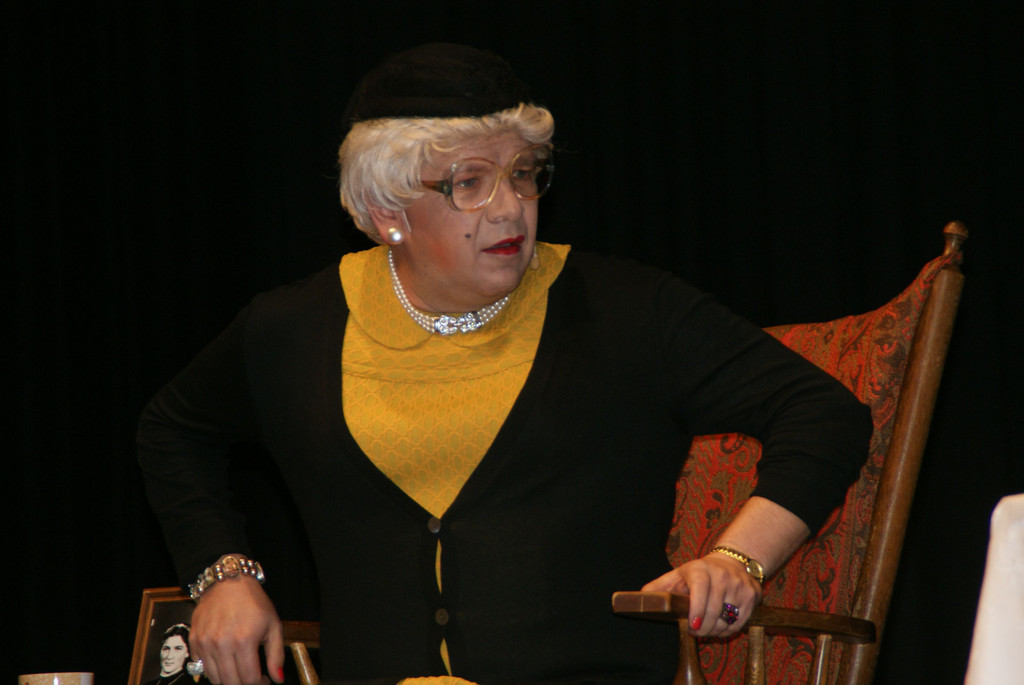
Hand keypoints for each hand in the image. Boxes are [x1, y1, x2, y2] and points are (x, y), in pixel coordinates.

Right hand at [189, 576, 283, 684]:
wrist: (229, 582)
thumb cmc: (254, 602)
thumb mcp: (273, 625)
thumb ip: (276, 655)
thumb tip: (278, 679)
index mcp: (244, 641)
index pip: (249, 679)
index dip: (259, 684)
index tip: (263, 679)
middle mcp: (222, 644)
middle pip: (231, 683)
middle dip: (244, 683)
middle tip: (251, 675)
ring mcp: (205, 643)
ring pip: (215, 678)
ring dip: (228, 679)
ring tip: (239, 668)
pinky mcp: (194, 641)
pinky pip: (201, 666)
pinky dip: (213, 669)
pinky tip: (225, 659)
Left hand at [641, 553, 761, 637]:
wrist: (732, 562)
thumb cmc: (698, 573)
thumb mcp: (677, 575)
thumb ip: (658, 587)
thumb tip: (639, 597)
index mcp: (700, 569)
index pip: (700, 588)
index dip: (696, 608)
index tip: (692, 626)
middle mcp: (722, 574)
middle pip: (714, 609)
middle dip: (703, 628)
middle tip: (695, 631)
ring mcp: (739, 584)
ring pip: (727, 619)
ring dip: (715, 630)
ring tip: (706, 626)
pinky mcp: (752, 594)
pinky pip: (740, 622)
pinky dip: (728, 629)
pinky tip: (720, 624)